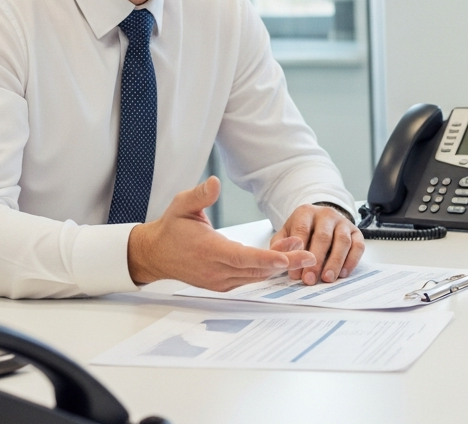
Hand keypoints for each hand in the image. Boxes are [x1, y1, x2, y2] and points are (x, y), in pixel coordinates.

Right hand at [127, 176, 315, 290]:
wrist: (156, 254)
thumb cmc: (171, 229)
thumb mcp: (181, 205)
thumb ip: (200, 195)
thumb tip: (214, 183)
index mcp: (208, 250)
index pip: (242, 257)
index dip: (266, 258)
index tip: (287, 258)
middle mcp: (216, 270)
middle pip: (256, 269)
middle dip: (285, 263)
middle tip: (311, 256)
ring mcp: (220, 280)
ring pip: (256, 276)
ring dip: (279, 265)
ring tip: (302, 251)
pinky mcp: (223, 284)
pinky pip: (250, 278)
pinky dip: (267, 270)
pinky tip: (283, 258)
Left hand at [271, 203, 365, 284]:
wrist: (320, 221)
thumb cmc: (301, 231)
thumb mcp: (286, 233)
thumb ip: (280, 244)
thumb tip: (280, 257)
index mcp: (306, 212)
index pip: (302, 231)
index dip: (299, 253)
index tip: (295, 273)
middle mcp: (326, 214)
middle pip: (323, 237)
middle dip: (316, 261)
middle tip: (310, 280)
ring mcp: (343, 222)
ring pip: (342, 241)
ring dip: (335, 262)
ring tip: (327, 279)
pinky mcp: (356, 232)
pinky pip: (358, 246)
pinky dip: (352, 261)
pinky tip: (343, 273)